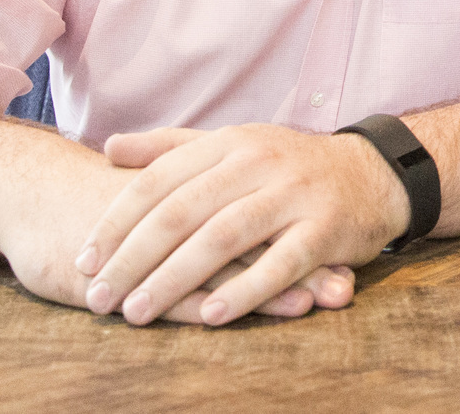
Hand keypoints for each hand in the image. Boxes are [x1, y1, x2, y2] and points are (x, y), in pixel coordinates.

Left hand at [0, 147, 351, 323]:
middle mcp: (259, 163)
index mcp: (230, 144)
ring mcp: (294, 194)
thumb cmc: (290, 166)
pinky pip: (280, 263)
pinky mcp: (326, 229)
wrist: (375, 173)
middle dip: (133, 259)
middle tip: (98, 298)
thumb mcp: (234, 145)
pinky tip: (210, 316)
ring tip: (137, 313)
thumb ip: (172, 147)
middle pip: (182, 212)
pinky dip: (244, 291)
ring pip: (223, 238)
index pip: (159, 181)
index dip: (117, 222)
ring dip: (174, 280)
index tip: (84, 260)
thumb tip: (111, 147)